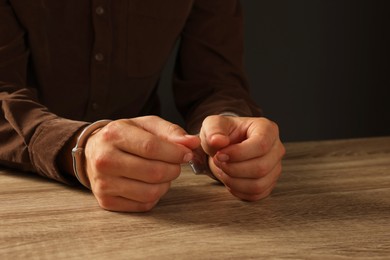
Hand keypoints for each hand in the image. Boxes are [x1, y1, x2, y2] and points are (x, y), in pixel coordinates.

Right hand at [84, 116, 199, 211]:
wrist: (94, 151)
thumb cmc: (126, 136)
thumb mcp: (146, 125)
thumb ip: (171, 132)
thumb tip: (192, 143)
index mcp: (114, 135)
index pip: (151, 147)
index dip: (175, 153)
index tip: (187, 154)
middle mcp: (104, 159)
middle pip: (154, 172)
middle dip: (173, 169)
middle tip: (175, 164)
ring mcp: (103, 183)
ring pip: (150, 192)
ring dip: (166, 184)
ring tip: (163, 173)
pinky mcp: (106, 201)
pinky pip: (143, 204)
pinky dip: (155, 196)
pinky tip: (150, 184)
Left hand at [200, 115, 284, 200]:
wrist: (225, 146)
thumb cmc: (223, 133)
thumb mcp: (213, 125)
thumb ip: (214, 130)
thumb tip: (218, 141)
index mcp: (267, 129)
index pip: (261, 145)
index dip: (238, 153)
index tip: (220, 154)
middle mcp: (276, 148)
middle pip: (261, 167)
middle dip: (233, 169)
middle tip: (218, 162)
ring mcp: (275, 167)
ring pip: (259, 184)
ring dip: (234, 181)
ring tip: (222, 170)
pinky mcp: (269, 183)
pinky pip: (256, 194)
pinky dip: (238, 190)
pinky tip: (228, 178)